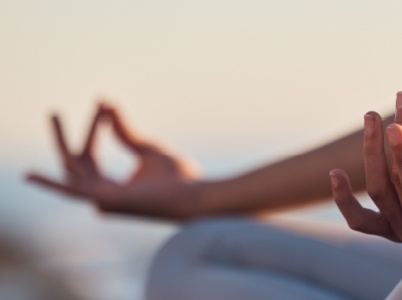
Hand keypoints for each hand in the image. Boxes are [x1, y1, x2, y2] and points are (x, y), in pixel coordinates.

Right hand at [27, 103, 203, 218]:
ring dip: (62, 141)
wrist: (194, 194)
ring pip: (72, 168)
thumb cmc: (178, 178)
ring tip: (53, 114)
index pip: (92, 155)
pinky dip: (51, 183)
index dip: (94, 128)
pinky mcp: (105, 201)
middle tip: (53, 112)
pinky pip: (72, 191)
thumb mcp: (147, 148)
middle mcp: (102, 196)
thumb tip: (109, 105)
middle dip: (63, 137)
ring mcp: (102, 200)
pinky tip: (30, 175)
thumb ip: (125, 131)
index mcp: (112, 186)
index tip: (102, 105)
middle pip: (75, 162)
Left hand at [331, 92, 401, 251]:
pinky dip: (345, 200)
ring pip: (379, 192)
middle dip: (397, 136)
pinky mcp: (395, 232)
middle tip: (401, 97)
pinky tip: (336, 174)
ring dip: (372, 151)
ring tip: (372, 115)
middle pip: (397, 183)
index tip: (394, 120)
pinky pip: (361, 220)